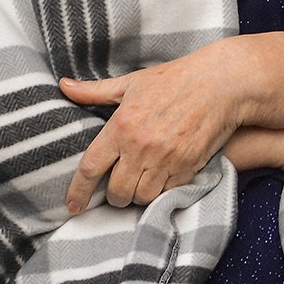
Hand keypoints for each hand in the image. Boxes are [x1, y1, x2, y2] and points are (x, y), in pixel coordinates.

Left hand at [61, 55, 243, 214]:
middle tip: (119, 188)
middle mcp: (141, 145)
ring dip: (139, 194)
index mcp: (122, 125)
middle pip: (117, 191)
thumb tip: (63, 85)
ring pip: (142, 197)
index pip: (91, 167)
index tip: (73, 205)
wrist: (220, 82)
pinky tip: (163, 177)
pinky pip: (168, 192)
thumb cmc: (174, 79)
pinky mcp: (188, 166)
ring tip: (142, 183)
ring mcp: (166, 158)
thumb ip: (95, 91)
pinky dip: (163, 190)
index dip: (79, 190)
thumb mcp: (132, 82)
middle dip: (115, 196)